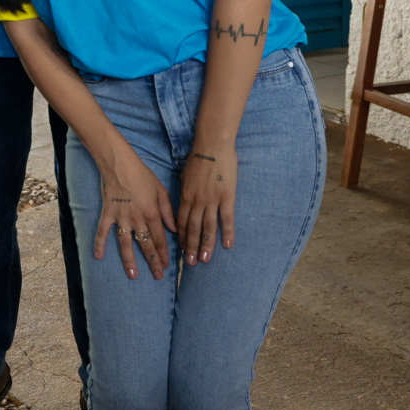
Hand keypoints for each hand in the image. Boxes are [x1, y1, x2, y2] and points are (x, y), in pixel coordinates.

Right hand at [94, 149, 176, 279]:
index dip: (164, 254)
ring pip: (126, 243)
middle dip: (153, 262)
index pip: (160, 239)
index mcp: (152, 214)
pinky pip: (102, 231)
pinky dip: (99, 243)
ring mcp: (121, 217)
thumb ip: (168, 212)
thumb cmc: (142, 175)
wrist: (119, 164)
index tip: (167, 267)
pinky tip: (98, 256)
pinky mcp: (107, 213)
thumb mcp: (161, 191)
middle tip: (157, 276)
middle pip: (146, 245)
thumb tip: (174, 230)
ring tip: (133, 275)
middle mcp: (137, 219)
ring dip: (130, 260)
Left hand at [178, 145, 236, 264]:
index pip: (182, 222)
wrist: (212, 145)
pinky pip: (227, 218)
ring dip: (206, 245)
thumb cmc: (197, 158)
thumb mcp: (184, 176)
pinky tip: (227, 245)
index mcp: (185, 196)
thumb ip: (184, 192)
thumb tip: (182, 204)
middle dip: (191, 247)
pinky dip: (227, 232)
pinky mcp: (227, 197)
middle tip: (190, 263)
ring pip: (208, 227)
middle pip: (193, 228)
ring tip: (205, 260)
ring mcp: (212, 200)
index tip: (181, 250)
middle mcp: (197, 201)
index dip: (182, 237)